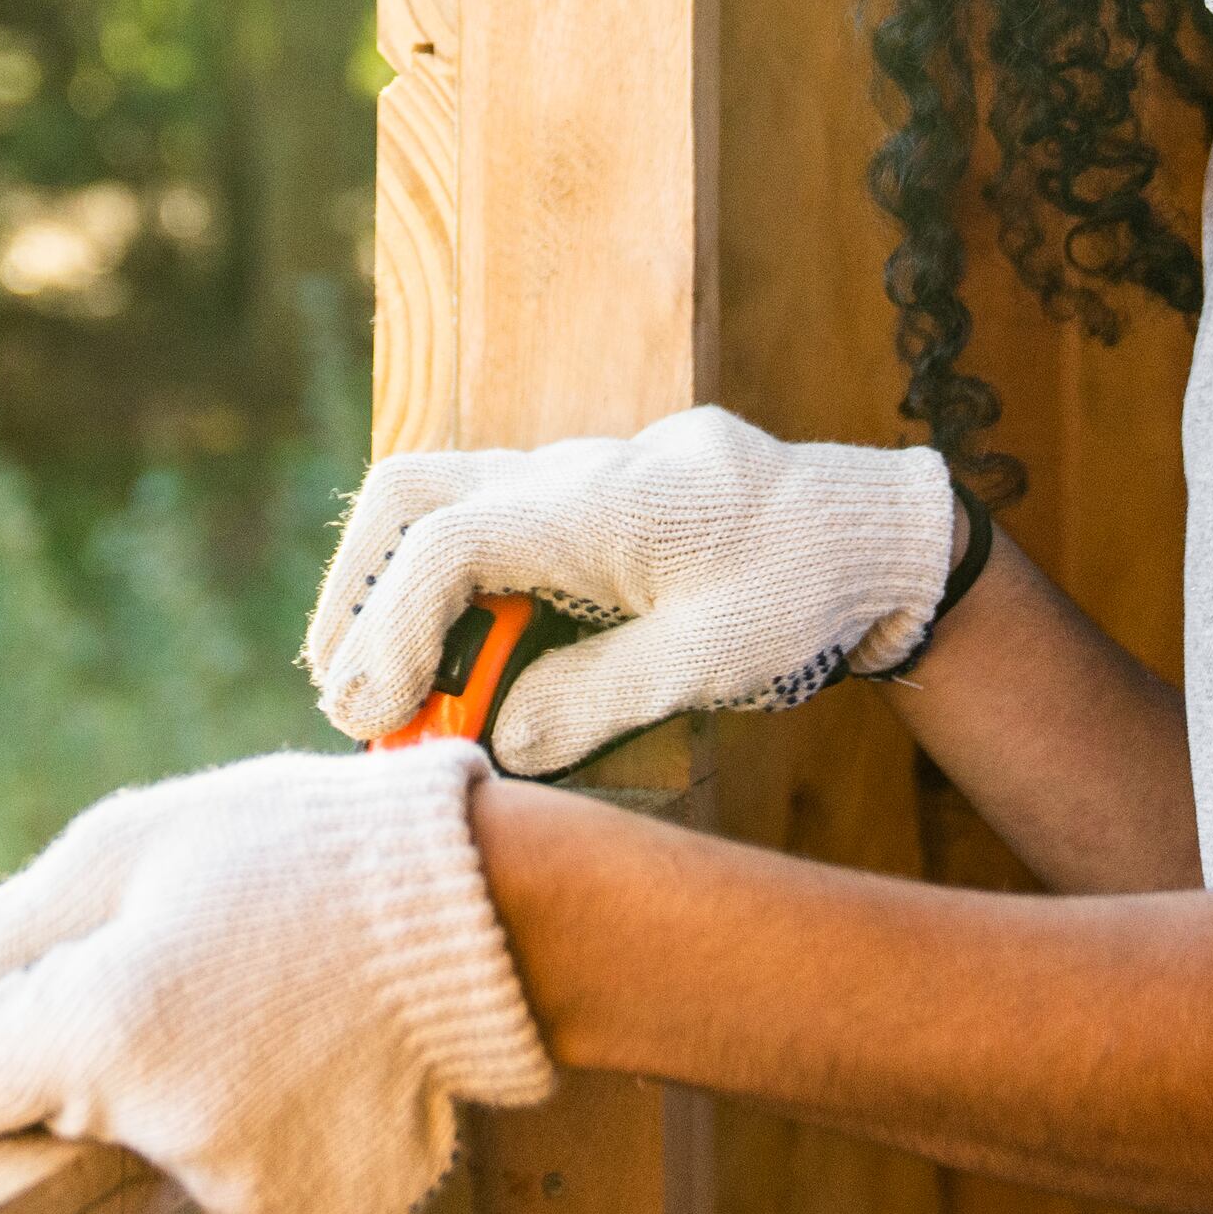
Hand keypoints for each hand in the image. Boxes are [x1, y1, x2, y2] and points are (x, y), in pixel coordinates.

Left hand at [0, 743, 552, 1213]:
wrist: (486, 907)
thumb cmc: (292, 848)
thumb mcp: (125, 847)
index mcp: (104, 1032)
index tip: (22, 989)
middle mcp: (166, 1132)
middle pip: (64, 1106)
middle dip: (99, 1036)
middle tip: (194, 950)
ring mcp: (247, 1188)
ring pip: (157, 1139)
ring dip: (186, 1077)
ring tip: (271, 988)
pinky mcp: (313, 1212)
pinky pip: (241, 1172)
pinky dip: (261, 1117)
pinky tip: (314, 1044)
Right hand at [300, 405, 967, 775]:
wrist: (871, 534)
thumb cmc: (803, 591)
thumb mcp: (711, 661)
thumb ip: (599, 697)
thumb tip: (498, 740)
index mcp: (599, 503)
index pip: (449, 544)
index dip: (393, 631)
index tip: (373, 714)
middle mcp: (570, 473)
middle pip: (411, 494)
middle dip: (356, 591)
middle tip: (341, 694)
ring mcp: (572, 477)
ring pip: (436, 496)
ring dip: (388, 583)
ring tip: (373, 683)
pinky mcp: (581, 499)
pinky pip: (478, 516)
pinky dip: (436, 579)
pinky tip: (440, 653)